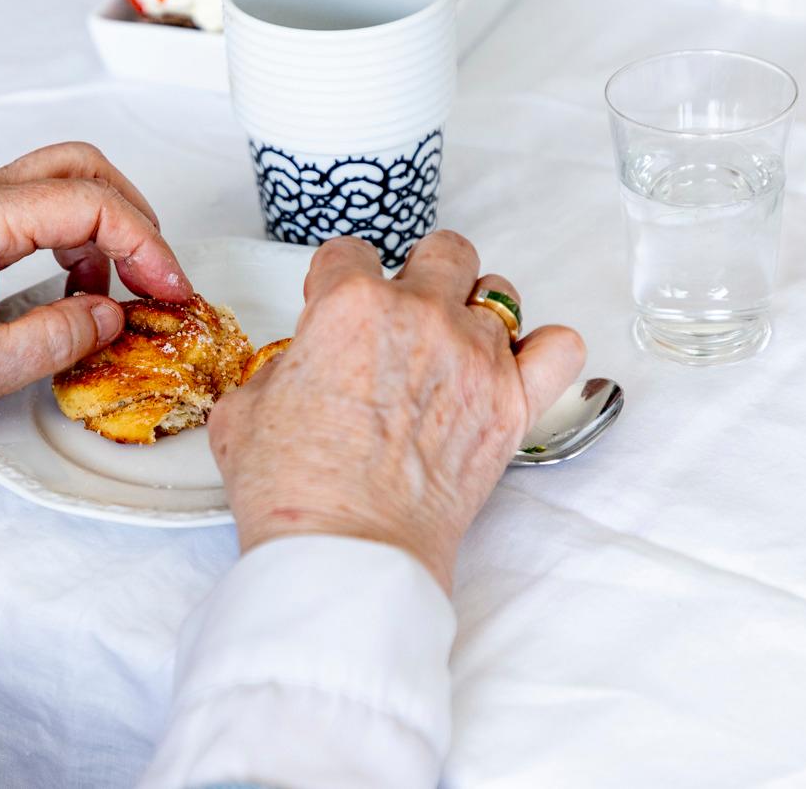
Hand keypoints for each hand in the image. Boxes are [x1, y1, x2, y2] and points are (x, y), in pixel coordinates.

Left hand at [0, 142, 191, 500]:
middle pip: (81, 168)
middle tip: (161, 274)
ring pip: (57, 183)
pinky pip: (30, 210)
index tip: (172, 290)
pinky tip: (75, 291)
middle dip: (135, 215)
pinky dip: (69, 238)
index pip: (92, 205)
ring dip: (102, 227)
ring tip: (119, 294)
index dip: (146, 246)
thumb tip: (113, 316)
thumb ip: (59, 337)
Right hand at [208, 233, 584, 591]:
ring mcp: (476, 358)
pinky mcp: (514, 406)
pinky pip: (560, 348)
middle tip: (396, 320)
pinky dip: (543, 350)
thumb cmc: (294, 491)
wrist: (346, 553)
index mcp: (351, 305)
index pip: (349, 253)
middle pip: (442, 252)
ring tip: (449, 348)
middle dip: (415, 274)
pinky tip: (514, 366)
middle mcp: (421, 316)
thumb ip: (279, 369)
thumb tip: (298, 371)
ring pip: (498, 292)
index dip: (333, 280)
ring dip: (471, 311)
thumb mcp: (245, 410)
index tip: (330, 306)